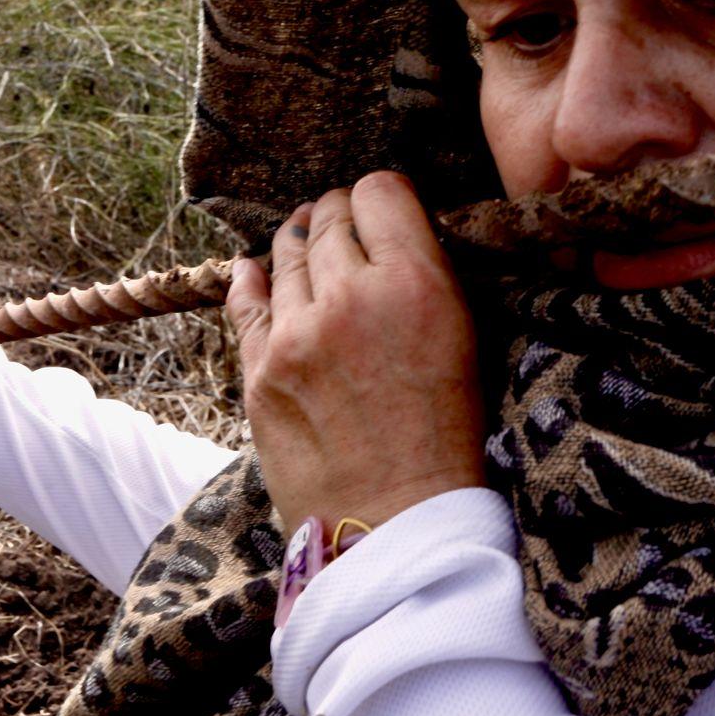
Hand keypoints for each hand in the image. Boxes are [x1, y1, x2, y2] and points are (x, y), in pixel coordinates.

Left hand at [227, 171, 486, 533]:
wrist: (396, 524)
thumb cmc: (447, 441)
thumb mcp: (468, 341)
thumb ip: (429, 277)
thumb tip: (394, 231)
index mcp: (415, 283)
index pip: (380, 191)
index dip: (382, 198)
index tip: (384, 213)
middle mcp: (348, 296)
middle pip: (329, 216)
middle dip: (340, 217)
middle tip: (348, 230)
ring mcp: (295, 333)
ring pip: (286, 253)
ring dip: (301, 246)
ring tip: (310, 246)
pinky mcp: (258, 370)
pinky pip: (246, 302)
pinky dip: (252, 280)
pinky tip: (254, 270)